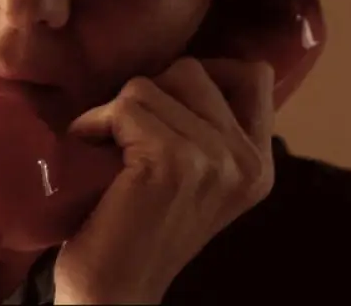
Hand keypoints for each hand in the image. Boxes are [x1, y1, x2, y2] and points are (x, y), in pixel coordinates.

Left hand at [52, 57, 275, 303]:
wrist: (114, 292)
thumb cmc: (138, 227)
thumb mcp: (196, 175)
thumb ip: (207, 127)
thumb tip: (181, 66)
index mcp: (259, 163)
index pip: (256, 75)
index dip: (207, 71)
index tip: (169, 100)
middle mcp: (247, 161)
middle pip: (193, 71)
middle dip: (149, 94)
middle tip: (129, 138)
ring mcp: (213, 160)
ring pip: (150, 85)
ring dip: (117, 112)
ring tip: (110, 152)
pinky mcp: (172, 161)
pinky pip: (124, 106)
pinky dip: (94, 123)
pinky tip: (90, 153)